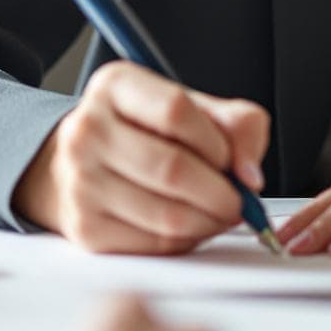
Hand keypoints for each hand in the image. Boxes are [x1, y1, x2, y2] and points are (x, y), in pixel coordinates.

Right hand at [12, 61, 269, 253]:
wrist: (84, 165)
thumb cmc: (147, 133)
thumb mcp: (193, 109)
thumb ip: (237, 126)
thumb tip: (250, 174)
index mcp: (115, 86)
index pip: (175, 111)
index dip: (216, 142)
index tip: (231, 159)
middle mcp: (88, 130)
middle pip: (172, 168)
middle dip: (221, 192)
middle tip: (238, 199)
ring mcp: (81, 182)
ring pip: (168, 215)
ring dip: (209, 221)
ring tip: (217, 212)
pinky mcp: (87, 229)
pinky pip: (155, 244)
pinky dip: (187, 241)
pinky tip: (190, 225)